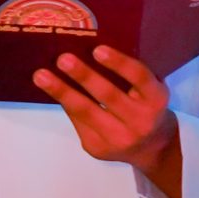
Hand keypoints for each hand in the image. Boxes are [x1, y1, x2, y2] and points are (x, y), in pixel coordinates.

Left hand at [34, 46, 181, 197]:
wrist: (151, 148)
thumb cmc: (147, 106)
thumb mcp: (150, 90)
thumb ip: (132, 77)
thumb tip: (92, 50)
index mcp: (156, 99)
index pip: (139, 78)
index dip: (119, 63)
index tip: (97, 49)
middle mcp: (140, 121)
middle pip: (108, 96)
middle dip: (83, 76)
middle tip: (63, 58)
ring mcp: (118, 138)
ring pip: (86, 112)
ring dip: (62, 91)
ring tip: (41, 75)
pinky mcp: (98, 148)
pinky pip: (77, 121)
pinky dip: (65, 102)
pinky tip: (52, 89)